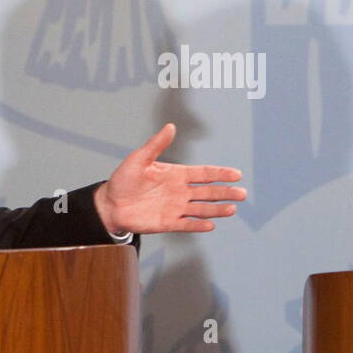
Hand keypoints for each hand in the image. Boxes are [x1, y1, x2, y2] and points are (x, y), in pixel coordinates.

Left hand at [93, 123, 245, 233]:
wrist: (110, 204)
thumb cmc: (123, 180)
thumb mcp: (139, 158)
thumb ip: (156, 144)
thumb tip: (170, 127)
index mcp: (176, 175)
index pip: (204, 174)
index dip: (220, 174)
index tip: (236, 174)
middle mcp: (180, 192)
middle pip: (208, 193)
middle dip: (225, 193)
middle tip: (242, 194)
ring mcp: (175, 208)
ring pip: (202, 209)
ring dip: (217, 210)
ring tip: (232, 209)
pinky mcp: (167, 223)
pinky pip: (187, 224)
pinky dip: (198, 225)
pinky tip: (210, 225)